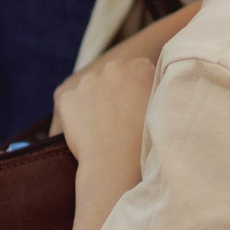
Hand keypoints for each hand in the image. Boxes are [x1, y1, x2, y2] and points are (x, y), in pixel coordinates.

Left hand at [51, 3, 197, 136]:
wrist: (116, 163)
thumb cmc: (146, 140)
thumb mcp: (162, 107)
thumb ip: (156, 89)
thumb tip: (149, 87)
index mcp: (140, 65)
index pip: (136, 72)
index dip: (137, 92)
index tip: (137, 110)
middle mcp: (113, 67)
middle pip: (112, 77)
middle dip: (114, 92)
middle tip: (120, 120)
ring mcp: (86, 81)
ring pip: (90, 89)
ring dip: (94, 102)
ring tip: (103, 129)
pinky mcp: (66, 97)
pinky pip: (70, 103)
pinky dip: (74, 115)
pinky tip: (86, 131)